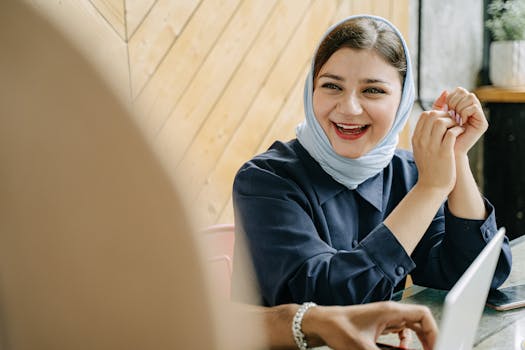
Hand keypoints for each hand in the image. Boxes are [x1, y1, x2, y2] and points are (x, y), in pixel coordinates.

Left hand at [302, 301, 437, 349]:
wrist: (321, 324)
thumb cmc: (339, 329)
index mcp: (390, 311)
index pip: (424, 316)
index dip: (435, 332)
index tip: (438, 347)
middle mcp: (389, 312)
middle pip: (420, 322)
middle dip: (428, 339)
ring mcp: (384, 318)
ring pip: (410, 327)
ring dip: (417, 342)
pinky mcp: (377, 325)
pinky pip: (399, 332)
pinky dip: (404, 343)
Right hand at [412, 108, 464, 194]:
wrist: (432, 186)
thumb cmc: (430, 166)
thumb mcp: (421, 149)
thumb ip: (424, 135)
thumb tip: (432, 119)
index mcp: (416, 138)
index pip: (424, 115)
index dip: (437, 112)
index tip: (445, 119)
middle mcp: (422, 140)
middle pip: (432, 114)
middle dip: (445, 114)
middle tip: (452, 122)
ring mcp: (432, 146)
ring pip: (441, 122)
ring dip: (452, 121)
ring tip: (456, 127)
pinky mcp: (444, 152)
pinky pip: (451, 133)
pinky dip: (458, 130)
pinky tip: (460, 133)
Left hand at [432, 88, 487, 155]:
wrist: (446, 153)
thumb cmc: (440, 136)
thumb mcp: (437, 118)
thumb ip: (440, 105)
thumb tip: (445, 91)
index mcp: (462, 107)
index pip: (459, 91)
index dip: (451, 97)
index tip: (445, 108)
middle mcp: (472, 110)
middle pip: (465, 92)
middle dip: (454, 100)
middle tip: (450, 112)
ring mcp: (478, 116)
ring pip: (470, 97)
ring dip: (459, 106)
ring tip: (454, 117)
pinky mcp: (482, 123)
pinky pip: (474, 107)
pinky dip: (465, 112)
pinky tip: (460, 122)